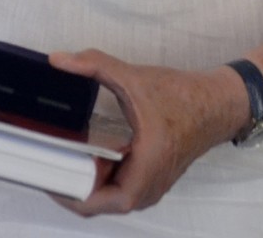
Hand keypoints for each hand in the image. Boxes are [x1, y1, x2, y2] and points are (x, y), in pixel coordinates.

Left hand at [45, 49, 240, 216]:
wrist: (219, 103)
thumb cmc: (184, 97)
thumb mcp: (134, 78)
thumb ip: (94, 65)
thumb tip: (58, 60)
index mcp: (145, 170)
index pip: (96, 202)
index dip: (66, 191)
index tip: (44, 171)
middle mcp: (148, 188)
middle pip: (98, 202)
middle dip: (70, 184)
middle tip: (45, 160)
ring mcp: (151, 187)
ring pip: (108, 196)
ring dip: (85, 180)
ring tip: (58, 158)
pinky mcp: (151, 179)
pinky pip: (119, 187)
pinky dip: (100, 176)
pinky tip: (85, 155)